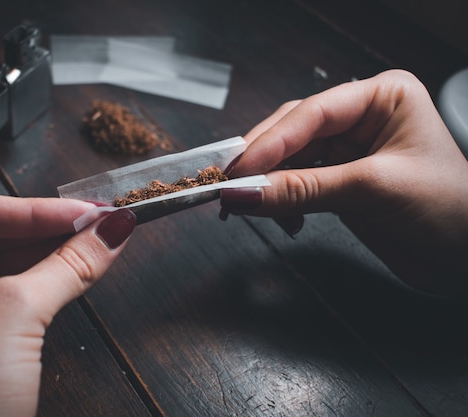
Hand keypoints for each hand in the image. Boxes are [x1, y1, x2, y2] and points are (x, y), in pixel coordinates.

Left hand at [0, 193, 135, 416]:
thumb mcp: (12, 317)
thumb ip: (68, 264)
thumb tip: (114, 228)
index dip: (38, 210)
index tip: (91, 210)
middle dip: (46, 232)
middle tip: (100, 225)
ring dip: (47, 257)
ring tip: (95, 243)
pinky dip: (37, 286)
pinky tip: (70, 272)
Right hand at [221, 69, 467, 294]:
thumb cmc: (448, 211)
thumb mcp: (371, 191)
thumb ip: (303, 191)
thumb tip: (241, 195)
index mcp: (381, 97)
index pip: (311, 113)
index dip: (270, 142)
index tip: (237, 170)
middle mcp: (362, 118)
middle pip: (293, 133)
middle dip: (262, 162)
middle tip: (228, 187)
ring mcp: (348, 151)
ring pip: (289, 161)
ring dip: (268, 186)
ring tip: (249, 208)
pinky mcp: (339, 181)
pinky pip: (296, 185)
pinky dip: (283, 203)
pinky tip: (285, 221)